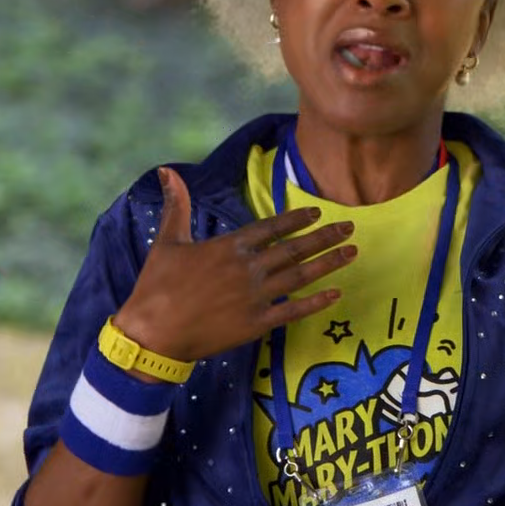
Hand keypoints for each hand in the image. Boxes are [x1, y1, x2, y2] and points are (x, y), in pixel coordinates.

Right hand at [112, 167, 357, 363]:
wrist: (153, 335)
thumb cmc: (156, 287)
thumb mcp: (167, 240)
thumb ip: (177, 205)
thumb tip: (168, 169)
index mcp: (229, 247)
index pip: (272, 227)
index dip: (297, 219)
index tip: (317, 212)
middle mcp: (248, 269)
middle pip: (294, 249)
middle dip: (325, 237)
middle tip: (350, 227)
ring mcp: (254, 298)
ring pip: (300, 277)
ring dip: (328, 264)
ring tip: (351, 252)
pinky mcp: (255, 325)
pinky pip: (293, 312)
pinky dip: (316, 303)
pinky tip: (335, 294)